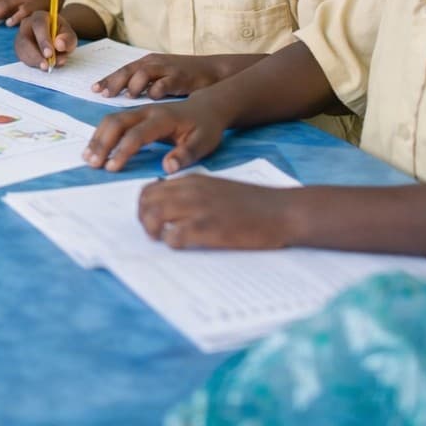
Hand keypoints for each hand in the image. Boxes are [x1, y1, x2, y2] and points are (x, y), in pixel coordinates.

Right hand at [15, 10, 76, 67]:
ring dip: (34, 61)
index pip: (39, 25)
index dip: (43, 40)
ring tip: (47, 68)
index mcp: (40, 16)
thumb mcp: (69, 35)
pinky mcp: (19, 48)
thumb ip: (67, 39)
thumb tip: (59, 45)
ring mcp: (20, 36)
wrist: (55, 37)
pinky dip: (33, 64)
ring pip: (22, 50)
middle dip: (36, 54)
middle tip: (46, 66)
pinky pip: (22, 57)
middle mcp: (26, 24)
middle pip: (25, 39)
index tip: (49, 54)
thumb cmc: (62, 35)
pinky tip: (43, 66)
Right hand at [83, 97, 229, 172]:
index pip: (137, 135)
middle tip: (93, 163)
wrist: (208, 107)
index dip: (122, 151)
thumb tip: (167, 168)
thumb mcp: (204, 143)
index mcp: (163, 118)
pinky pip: (114, 120)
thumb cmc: (206, 128)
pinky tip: (96, 147)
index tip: (111, 168)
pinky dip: (101, 133)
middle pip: (117, 121)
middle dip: (102, 142)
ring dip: (98, 137)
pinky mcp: (136, 114)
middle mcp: (147, 111)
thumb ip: (186, 155)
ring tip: (89, 157)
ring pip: (112, 119)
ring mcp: (140, 111)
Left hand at [94, 54, 226, 98]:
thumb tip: (119, 96)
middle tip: (105, 94)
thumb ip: (142, 85)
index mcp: (147, 63)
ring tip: (127, 96)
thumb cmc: (183, 76)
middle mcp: (155, 63)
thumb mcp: (159, 77)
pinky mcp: (182, 77)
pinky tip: (151, 97)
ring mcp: (168, 69)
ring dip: (134, 84)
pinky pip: (167, 82)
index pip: (123, 70)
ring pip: (145, 73)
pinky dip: (157, 89)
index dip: (108, 79)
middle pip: (129, 70)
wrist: (214, 71)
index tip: (94, 89)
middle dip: (115, 81)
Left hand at [139, 176, 295, 249]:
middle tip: (153, 233)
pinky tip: (183, 245)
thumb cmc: (253, 203)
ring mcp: (198, 209)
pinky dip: (171, 243)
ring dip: (153, 232)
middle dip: (143, 220)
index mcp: (192, 181)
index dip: (144, 207)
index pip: (150, 190)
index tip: (151, 219)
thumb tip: (169, 209)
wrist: (282, 210)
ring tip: (164, 240)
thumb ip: (193, 194)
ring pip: (153, 217)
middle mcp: (190, 191)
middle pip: (145, 203)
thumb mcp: (217, 189)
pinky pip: (173, 237)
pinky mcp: (207, 228)